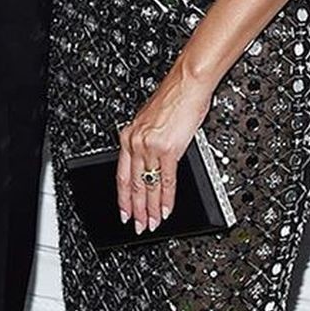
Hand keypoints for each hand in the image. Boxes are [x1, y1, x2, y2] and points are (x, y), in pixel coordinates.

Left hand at [117, 65, 213, 233]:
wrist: (187, 84)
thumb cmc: (174, 98)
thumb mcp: (151, 121)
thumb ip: (148, 142)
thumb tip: (151, 161)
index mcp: (129, 135)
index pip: (122, 174)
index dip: (122, 197)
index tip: (124, 212)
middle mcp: (136, 142)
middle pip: (133, 184)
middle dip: (135, 209)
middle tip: (137, 226)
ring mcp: (151, 146)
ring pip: (148, 186)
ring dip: (150, 208)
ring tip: (152, 223)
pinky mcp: (169, 149)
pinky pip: (166, 180)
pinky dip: (166, 198)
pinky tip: (166, 209)